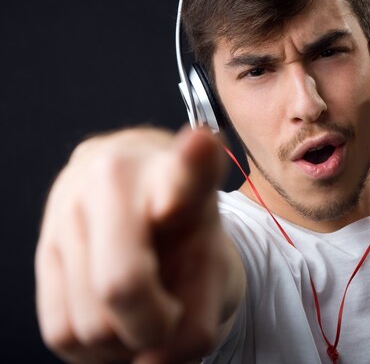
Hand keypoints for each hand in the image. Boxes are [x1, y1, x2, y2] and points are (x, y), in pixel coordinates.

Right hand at [35, 127, 241, 363]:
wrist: (141, 202)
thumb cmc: (185, 233)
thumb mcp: (212, 264)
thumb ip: (198, 318)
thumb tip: (152, 361)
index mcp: (176, 171)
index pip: (187, 166)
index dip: (195, 160)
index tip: (202, 143)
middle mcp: (114, 176)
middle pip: (122, 285)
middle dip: (152, 326)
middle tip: (167, 316)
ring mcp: (68, 207)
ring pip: (91, 321)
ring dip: (123, 339)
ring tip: (142, 310)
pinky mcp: (40, 246)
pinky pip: (62, 331)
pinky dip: (95, 346)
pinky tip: (114, 317)